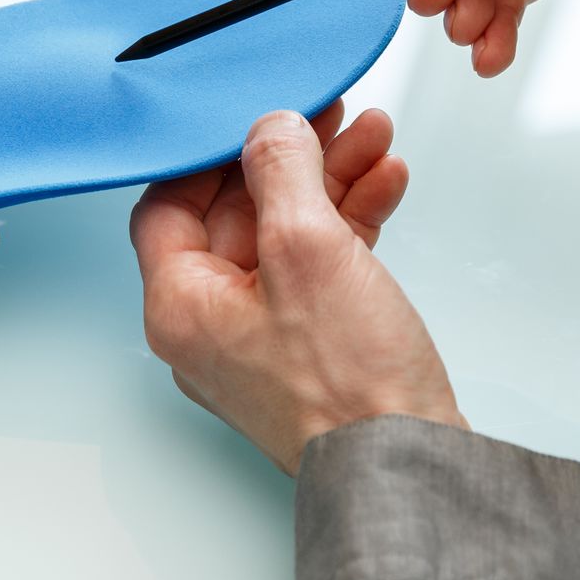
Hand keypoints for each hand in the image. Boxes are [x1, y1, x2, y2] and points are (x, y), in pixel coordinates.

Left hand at [131, 105, 460, 475]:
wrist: (410, 467)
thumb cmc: (347, 387)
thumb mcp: (307, 247)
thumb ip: (282, 170)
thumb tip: (270, 127)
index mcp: (181, 305)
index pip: (169, 205)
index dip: (211, 152)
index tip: (252, 113)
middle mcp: (212, 324)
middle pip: (237, 212)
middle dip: (290, 157)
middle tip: (327, 112)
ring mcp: (265, 337)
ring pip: (288, 233)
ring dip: (331, 179)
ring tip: (372, 135)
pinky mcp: (316, 346)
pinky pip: (322, 265)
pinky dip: (351, 220)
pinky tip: (384, 182)